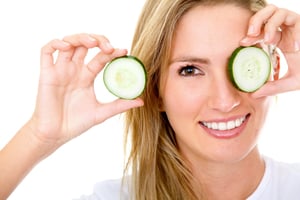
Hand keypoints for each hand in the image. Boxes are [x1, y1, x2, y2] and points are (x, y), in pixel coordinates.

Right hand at [28, 33, 142, 147]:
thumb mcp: (102, 113)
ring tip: (93, 43)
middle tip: (109, 47)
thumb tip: (141, 101)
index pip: (100, 57)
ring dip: (80, 37)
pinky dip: (55, 44)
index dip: (112, 52)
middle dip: (98, 40)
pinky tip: (66, 46)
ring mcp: (60, 70)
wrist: (55, 135)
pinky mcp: (46, 73)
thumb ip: (119, 105)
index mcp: (87, 77)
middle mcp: (74, 70)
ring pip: (68, 43)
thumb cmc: (76, 124)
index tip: (124, 51)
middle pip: (85, 45)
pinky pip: (47, 51)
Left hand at [240, 4, 299, 97]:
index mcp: (281, 41)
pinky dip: (277, 25)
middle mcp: (287, 30)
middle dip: (254, 21)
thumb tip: (253, 95)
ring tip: (261, 38)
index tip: (242, 44)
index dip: (251, 36)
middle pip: (265, 16)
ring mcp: (295, 25)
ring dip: (264, 22)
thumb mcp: (291, 82)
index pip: (261, 33)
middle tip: (247, 36)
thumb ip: (273, 87)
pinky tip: (278, 42)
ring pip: (274, 11)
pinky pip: (288, 16)